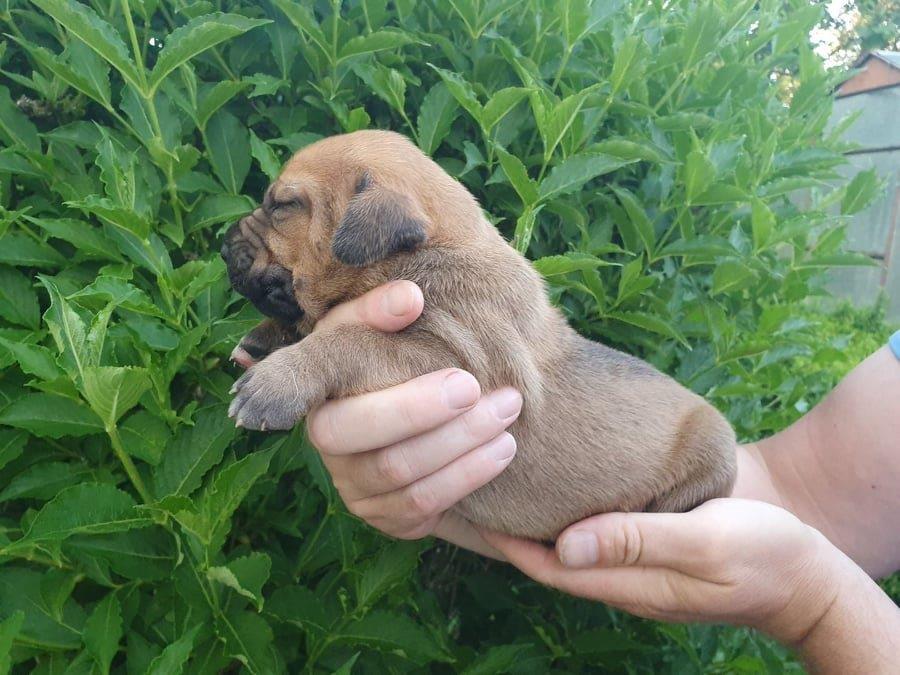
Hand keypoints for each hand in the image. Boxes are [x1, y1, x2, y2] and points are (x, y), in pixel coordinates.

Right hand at [303, 281, 521, 557]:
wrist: (446, 412)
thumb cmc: (408, 361)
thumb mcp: (389, 330)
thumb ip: (388, 309)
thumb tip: (410, 297)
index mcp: (319, 384)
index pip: (292, 379)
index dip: (287, 381)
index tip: (325, 376)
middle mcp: (324, 439)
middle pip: (351, 431)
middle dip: (417, 408)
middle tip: (473, 385)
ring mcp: (352, 486)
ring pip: (396, 472)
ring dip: (458, 443)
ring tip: (506, 410)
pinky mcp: (386, 518)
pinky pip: (421, 507)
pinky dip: (466, 477)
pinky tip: (501, 450)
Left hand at [482, 498, 844, 643]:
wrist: (806, 574)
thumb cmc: (761, 553)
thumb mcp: (703, 542)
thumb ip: (638, 540)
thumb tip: (566, 543)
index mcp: (627, 582)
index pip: (545, 564)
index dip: (501, 538)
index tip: (465, 501)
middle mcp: (620, 579)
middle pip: (545, 557)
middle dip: (504, 529)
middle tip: (466, 485)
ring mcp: (633, 569)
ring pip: (564, 546)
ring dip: (529, 520)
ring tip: (496, 481)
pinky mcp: (647, 552)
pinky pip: (592, 536)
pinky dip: (563, 513)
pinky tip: (553, 488)